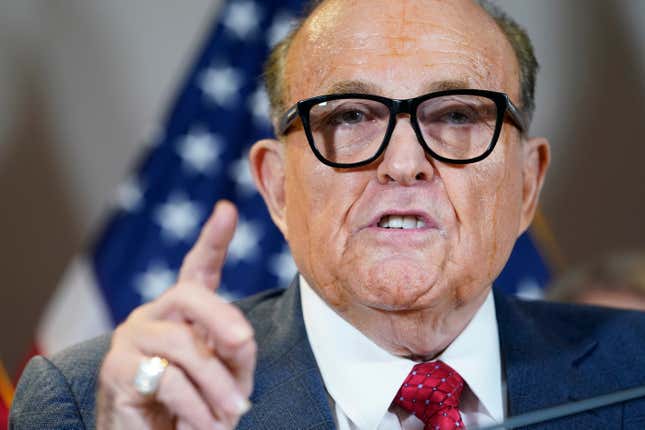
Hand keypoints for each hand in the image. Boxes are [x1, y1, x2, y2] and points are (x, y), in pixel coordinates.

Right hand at [97, 201, 256, 429]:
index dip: (213, 240)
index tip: (227, 210)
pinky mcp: (117, 369)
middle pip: (189, 294)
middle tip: (243, 345)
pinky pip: (168, 380)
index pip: (197, 269)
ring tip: (233, 412)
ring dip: (216, 384)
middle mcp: (153, 316)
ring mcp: (131, 338)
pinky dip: (195, 407)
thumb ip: (235, 351)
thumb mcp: (227, 376)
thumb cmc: (195, 406)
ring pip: (183, 345)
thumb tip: (240, 337)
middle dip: (222, 319)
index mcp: (182, 313)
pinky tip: (204, 424)